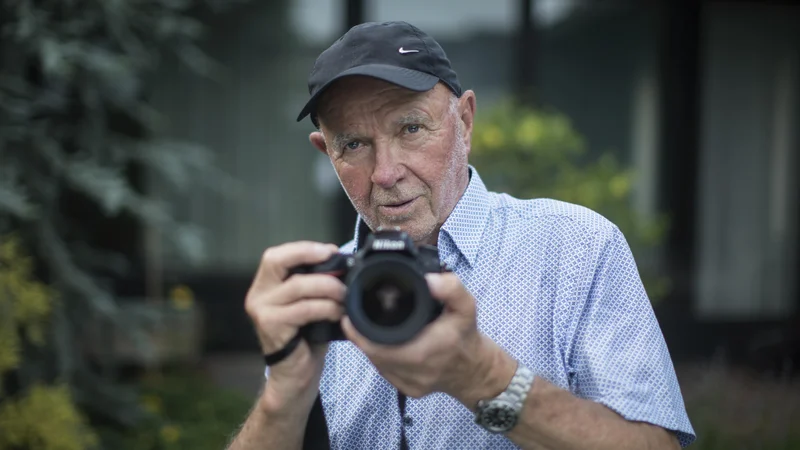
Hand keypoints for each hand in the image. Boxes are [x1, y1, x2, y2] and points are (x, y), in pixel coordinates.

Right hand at [245, 241, 345, 404]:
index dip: (303, 249)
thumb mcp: (308, 303)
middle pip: (278, 262)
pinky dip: (326, 307)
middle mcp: (257, 295)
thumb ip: (314, 282)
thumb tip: (341, 262)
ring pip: (298, 286)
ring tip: (345, 296)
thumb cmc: (306, 337)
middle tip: (340, 269)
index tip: (331, 251)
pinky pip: (304, 309)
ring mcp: (261, 311)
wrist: (295, 376)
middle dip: (312, 258)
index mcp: (265, 285)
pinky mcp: (271, 326)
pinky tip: (338, 313)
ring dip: (329, 288)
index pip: (276, 255)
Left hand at [341, 272, 515, 406]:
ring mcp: (410, 384)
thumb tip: (430, 280)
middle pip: (372, 354)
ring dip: (371, 346)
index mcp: (423, 351)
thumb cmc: (467, 337)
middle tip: (358, 316)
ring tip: (369, 327)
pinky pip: (387, 372)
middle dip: (362, 335)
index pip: (376, 346)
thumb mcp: (466, 307)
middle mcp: (414, 372)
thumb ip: (451, 288)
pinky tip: (385, 343)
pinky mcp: (409, 390)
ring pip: (377, 364)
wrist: (476, 370)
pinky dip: (382, 357)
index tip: (350, 315)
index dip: (358, 331)